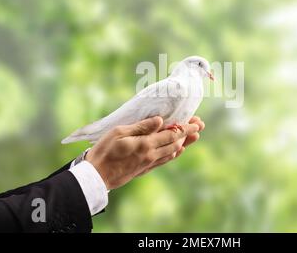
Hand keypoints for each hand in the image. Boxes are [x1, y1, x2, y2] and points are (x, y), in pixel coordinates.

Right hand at [85, 116, 199, 189]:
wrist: (96, 176)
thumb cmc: (104, 151)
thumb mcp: (119, 132)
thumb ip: (142, 127)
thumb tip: (160, 120)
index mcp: (146, 144)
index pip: (171, 134)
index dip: (186, 128)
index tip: (197, 122)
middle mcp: (151, 155)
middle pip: (176, 143)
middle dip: (189, 134)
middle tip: (200, 125)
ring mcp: (149, 163)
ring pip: (172, 153)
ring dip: (185, 143)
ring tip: (195, 137)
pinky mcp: (144, 169)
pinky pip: (164, 161)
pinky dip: (174, 154)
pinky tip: (177, 151)